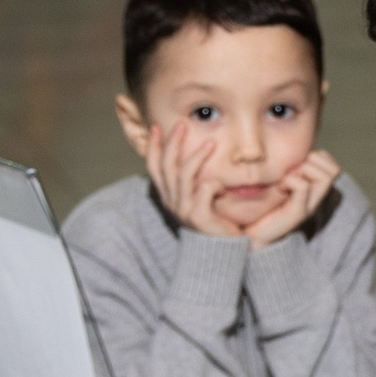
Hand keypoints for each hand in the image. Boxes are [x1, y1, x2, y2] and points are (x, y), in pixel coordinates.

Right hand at [144, 120, 241, 238]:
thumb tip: (194, 152)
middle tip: (182, 125)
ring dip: (196, 157)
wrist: (220, 251)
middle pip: (166, 167)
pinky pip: (204, 192)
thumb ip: (192, 179)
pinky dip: (212, 183)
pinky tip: (221, 181)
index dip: (154, 147)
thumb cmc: (212, 220)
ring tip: (211, 144)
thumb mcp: (197, 197)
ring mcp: (184, 210)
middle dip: (173, 143)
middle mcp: (172, 202)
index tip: (157, 127)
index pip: (154, 167)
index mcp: (168, 195)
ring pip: (184, 177)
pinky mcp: (199, 217)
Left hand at [238, 149, 340, 249]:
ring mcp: (310, 207)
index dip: (319, 157)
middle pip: (333, 170)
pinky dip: (290, 180)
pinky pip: (303, 187)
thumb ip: (290, 169)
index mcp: (315, 191)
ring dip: (303, 169)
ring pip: (324, 178)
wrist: (254, 235)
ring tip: (286, 178)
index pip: (333, 166)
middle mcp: (317, 199)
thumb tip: (292, 149)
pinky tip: (279, 187)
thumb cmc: (265, 206)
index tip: (298, 163)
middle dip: (312, 160)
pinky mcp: (298, 213)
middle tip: (292, 169)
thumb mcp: (280, 182)